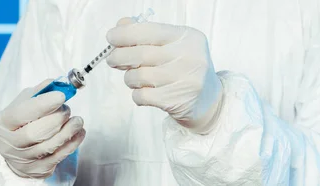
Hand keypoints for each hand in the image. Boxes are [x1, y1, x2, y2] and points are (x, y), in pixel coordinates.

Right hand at [0, 80, 85, 177]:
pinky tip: (79, 132)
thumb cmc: (20, 123)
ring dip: (69, 131)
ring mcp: (22, 160)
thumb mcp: (23, 103)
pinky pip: (59, 156)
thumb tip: (58, 83)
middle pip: (35, 133)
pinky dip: (73, 143)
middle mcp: (8, 144)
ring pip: (49, 146)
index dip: (43, 104)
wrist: (15, 151)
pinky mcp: (37, 170)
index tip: (61, 96)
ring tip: (77, 120)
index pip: (20, 114)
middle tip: (67, 109)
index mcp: (1, 123)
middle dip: (57, 119)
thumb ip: (39, 92)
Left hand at [106, 18, 222, 132]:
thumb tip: (121, 26)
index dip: (125, 34)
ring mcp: (184, 80)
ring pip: (138, 76)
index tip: (111, 37)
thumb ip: (147, 34)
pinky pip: (142, 95)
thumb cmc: (184, 68)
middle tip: (113, 60)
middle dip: (119, 56)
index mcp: (187, 37)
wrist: (208, 100)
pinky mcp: (176, 101)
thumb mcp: (173, 45)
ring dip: (129, 78)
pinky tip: (145, 92)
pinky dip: (137, 94)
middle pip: (140, 54)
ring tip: (135, 78)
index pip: (149, 31)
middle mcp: (189, 57)